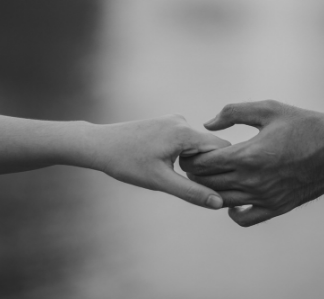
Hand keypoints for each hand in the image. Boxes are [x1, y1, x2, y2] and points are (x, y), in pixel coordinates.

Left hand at [82, 114, 230, 208]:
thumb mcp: (160, 182)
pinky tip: (167, 166)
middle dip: (208, 167)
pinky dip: (184, 155)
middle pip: (211, 146)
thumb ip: (192, 192)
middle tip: (195, 187)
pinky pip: (186, 140)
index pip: (222, 148)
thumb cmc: (127, 163)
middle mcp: (182, 121)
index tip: (218, 187)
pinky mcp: (166, 123)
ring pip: (198, 145)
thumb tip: (218, 203)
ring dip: (195, 162)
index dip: (224, 168)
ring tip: (175, 176)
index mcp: (185, 132)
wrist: (99, 145)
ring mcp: (174, 120)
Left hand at [180, 100, 323, 225]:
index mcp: (248, 155)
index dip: (191, 158)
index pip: (204, 164)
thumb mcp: (268, 109)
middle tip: (194, 164)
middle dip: (195, 173)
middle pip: (208, 183)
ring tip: (209, 178)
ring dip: (210, 191)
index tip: (190, 152)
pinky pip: (244, 219)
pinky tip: (233, 198)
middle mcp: (253, 180)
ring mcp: (264, 197)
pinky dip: (232, 212)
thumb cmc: (303, 124)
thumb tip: (208, 124)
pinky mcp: (276, 207)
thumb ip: (233, 112)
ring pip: (221, 201)